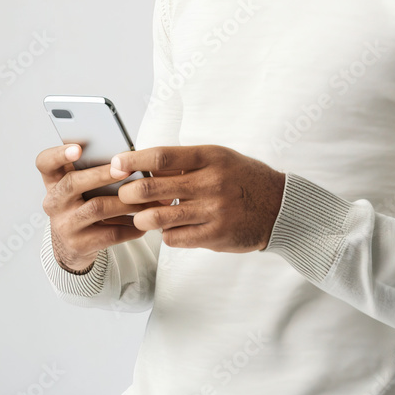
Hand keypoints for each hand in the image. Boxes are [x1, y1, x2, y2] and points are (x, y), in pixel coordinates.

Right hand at [35, 144, 182, 272]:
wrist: (72, 246)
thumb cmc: (82, 205)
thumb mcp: (80, 187)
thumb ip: (94, 170)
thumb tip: (128, 158)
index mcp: (54, 181)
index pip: (45, 162)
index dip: (58, 154)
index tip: (78, 149)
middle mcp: (54, 202)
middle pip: (72, 183)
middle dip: (101, 175)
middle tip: (125, 170)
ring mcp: (64, 225)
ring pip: (96, 208)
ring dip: (124, 202)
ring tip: (145, 197)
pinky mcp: (79, 245)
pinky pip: (109, 234)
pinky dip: (130, 227)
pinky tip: (144, 223)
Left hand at [111, 145, 285, 251]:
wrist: (278, 207)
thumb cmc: (242, 177)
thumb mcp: (219, 158)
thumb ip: (186, 163)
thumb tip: (144, 165)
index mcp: (210, 157)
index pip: (161, 156)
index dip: (133, 160)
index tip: (116, 164)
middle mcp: (211, 182)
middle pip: (153, 188)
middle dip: (129, 193)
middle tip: (122, 195)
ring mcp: (213, 210)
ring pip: (159, 218)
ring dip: (142, 219)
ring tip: (140, 217)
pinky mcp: (215, 235)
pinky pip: (175, 238)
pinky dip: (166, 234)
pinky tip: (169, 229)